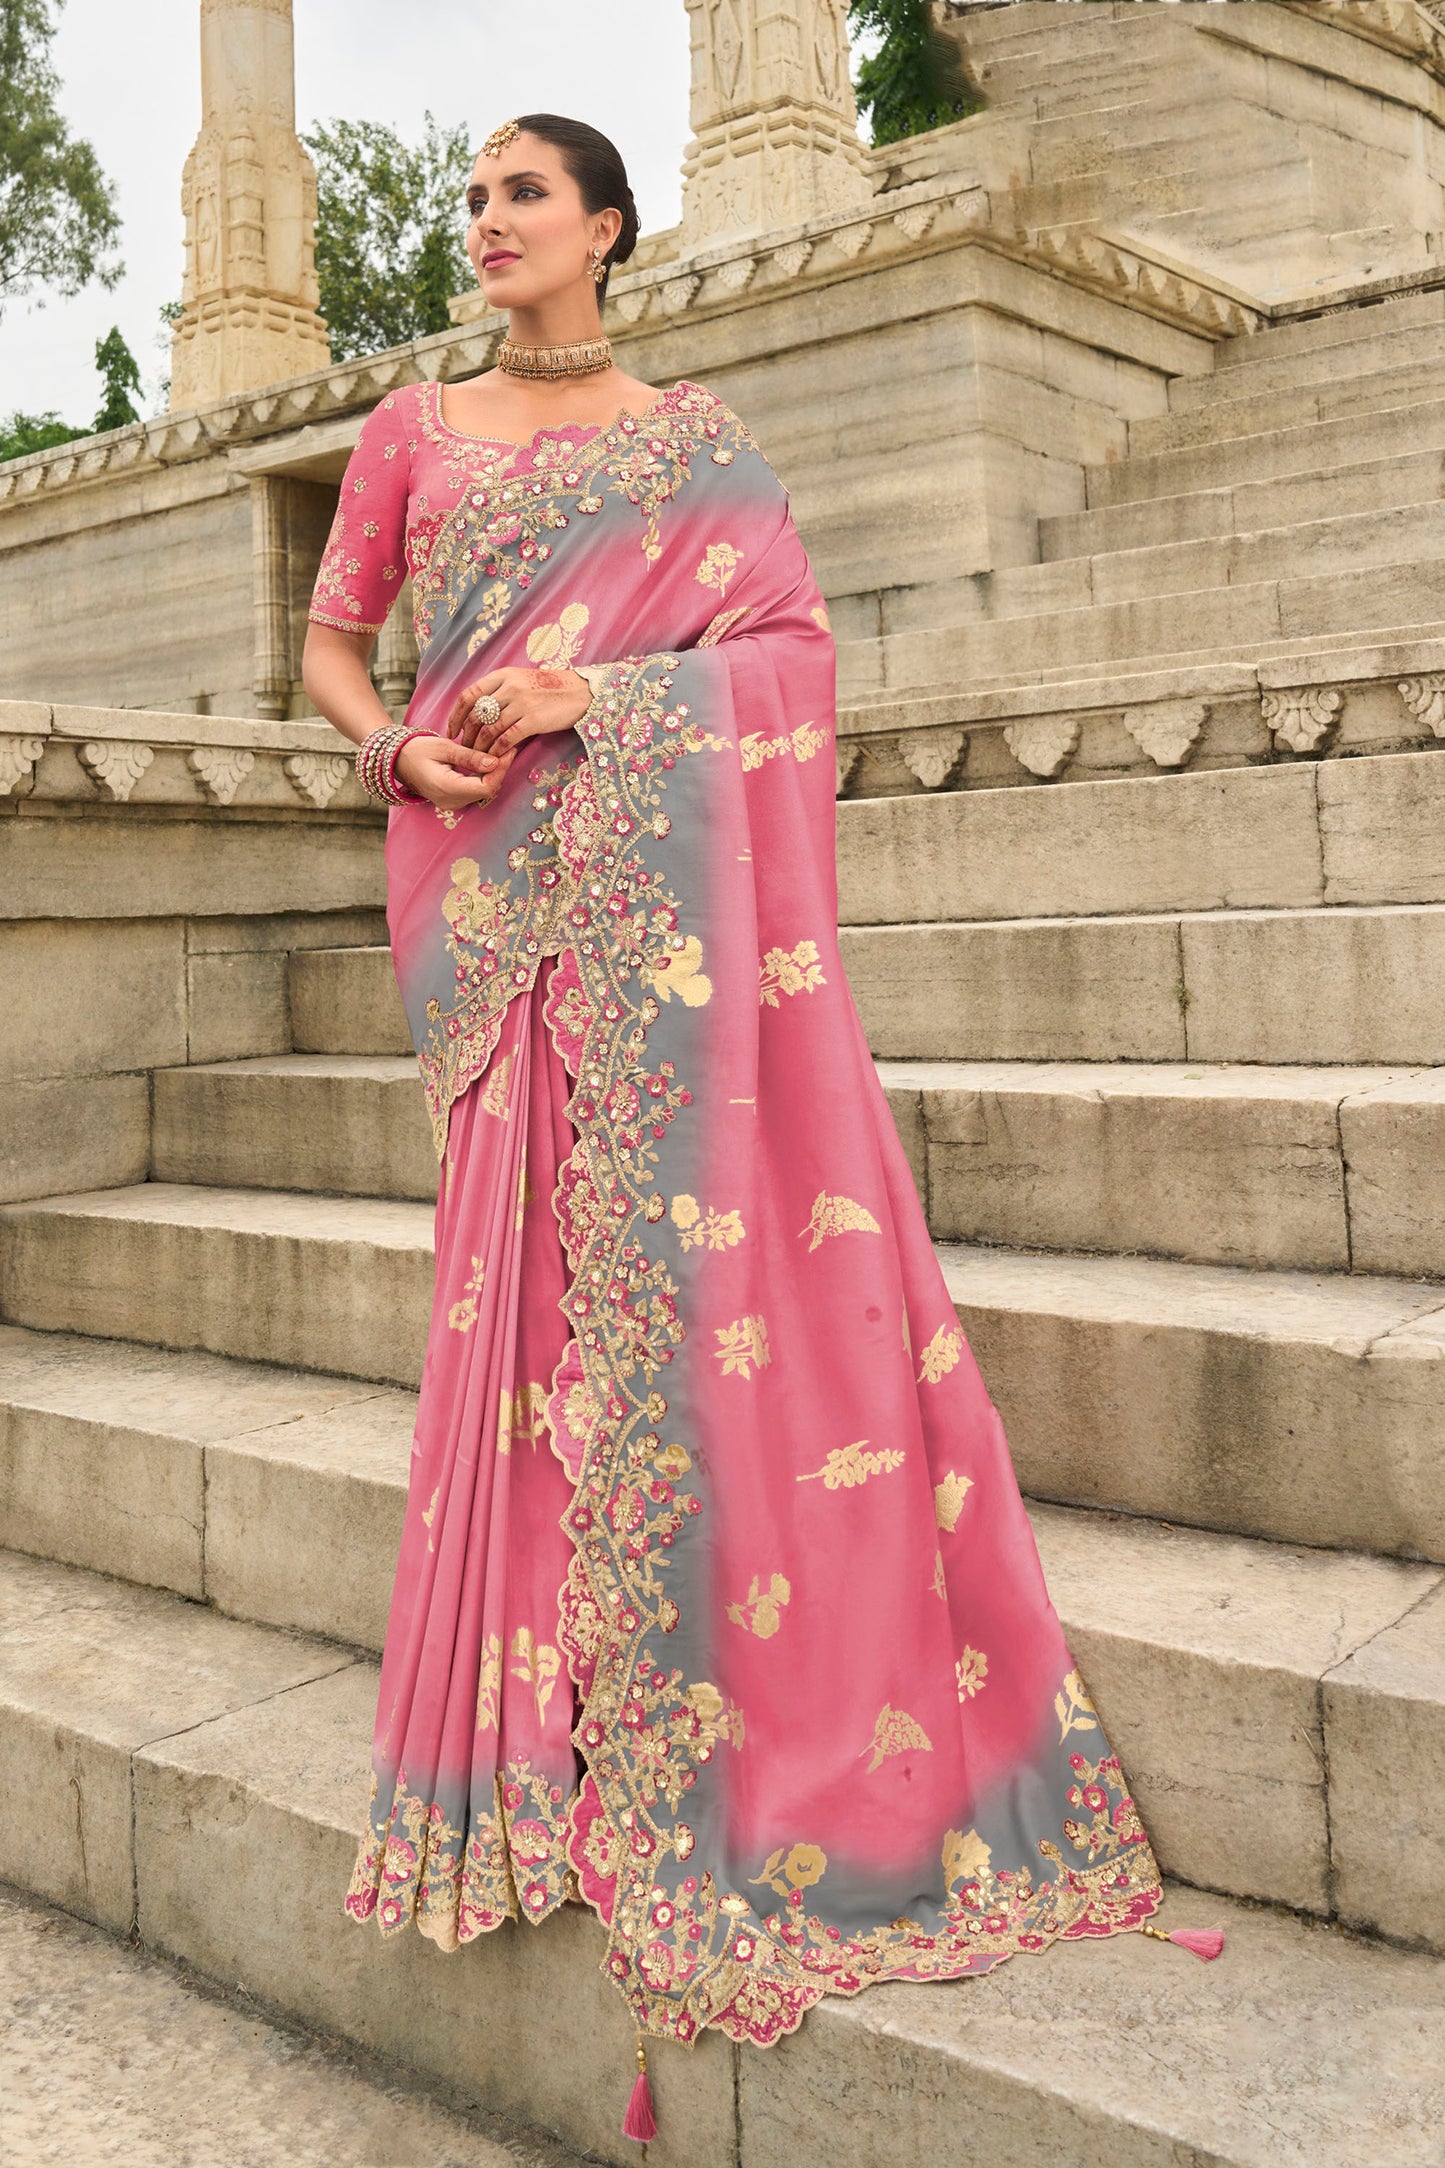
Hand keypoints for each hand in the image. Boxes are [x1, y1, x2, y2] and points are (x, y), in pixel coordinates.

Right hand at [394, 732, 517, 809]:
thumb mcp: (444, 747)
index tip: (509, 750)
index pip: (486, 786)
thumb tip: (495, 761)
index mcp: (446, 788)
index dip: (501, 770)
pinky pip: (474, 791)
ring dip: (493, 774)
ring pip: (483, 792)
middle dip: (499, 770)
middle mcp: (450, 801)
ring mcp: (451, 804)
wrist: (396, 759)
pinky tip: (488, 761)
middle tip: (508, 747)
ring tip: (500, 752)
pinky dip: (484, 777)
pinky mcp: (452, 800)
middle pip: (487, 790)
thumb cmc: (417, 749)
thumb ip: (470, 756)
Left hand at [445, 665, 590, 755]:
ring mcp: (521, 704)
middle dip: (467, 735)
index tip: (452, 730)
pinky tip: (494, 759)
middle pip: (476, 715)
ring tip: (477, 757)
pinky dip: (497, 752)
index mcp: (503, 675)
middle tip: (464, 749)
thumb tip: (479, 709)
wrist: (581, 692)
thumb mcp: (522, 680)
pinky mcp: (533, 721)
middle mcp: (510, 687)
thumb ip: (500, 690)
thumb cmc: (551, 689)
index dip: (456, 715)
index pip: (469, 695)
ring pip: (489, 730)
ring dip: (480, 747)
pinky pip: (507, 740)